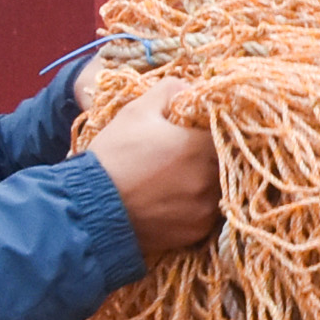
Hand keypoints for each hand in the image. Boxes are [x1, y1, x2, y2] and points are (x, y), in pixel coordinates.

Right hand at [87, 86, 219, 256]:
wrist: (91, 207)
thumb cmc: (114, 155)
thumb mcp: (137, 111)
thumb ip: (170, 90)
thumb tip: (192, 87)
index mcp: (202, 147)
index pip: (228, 132)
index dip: (216, 129)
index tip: (200, 130)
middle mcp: (211, 180)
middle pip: (227, 162)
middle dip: (212, 156)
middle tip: (188, 154)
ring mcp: (205, 209)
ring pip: (219, 189)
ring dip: (206, 181)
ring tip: (179, 178)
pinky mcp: (196, 233)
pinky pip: (207, 214)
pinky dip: (196, 206)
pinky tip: (174, 199)